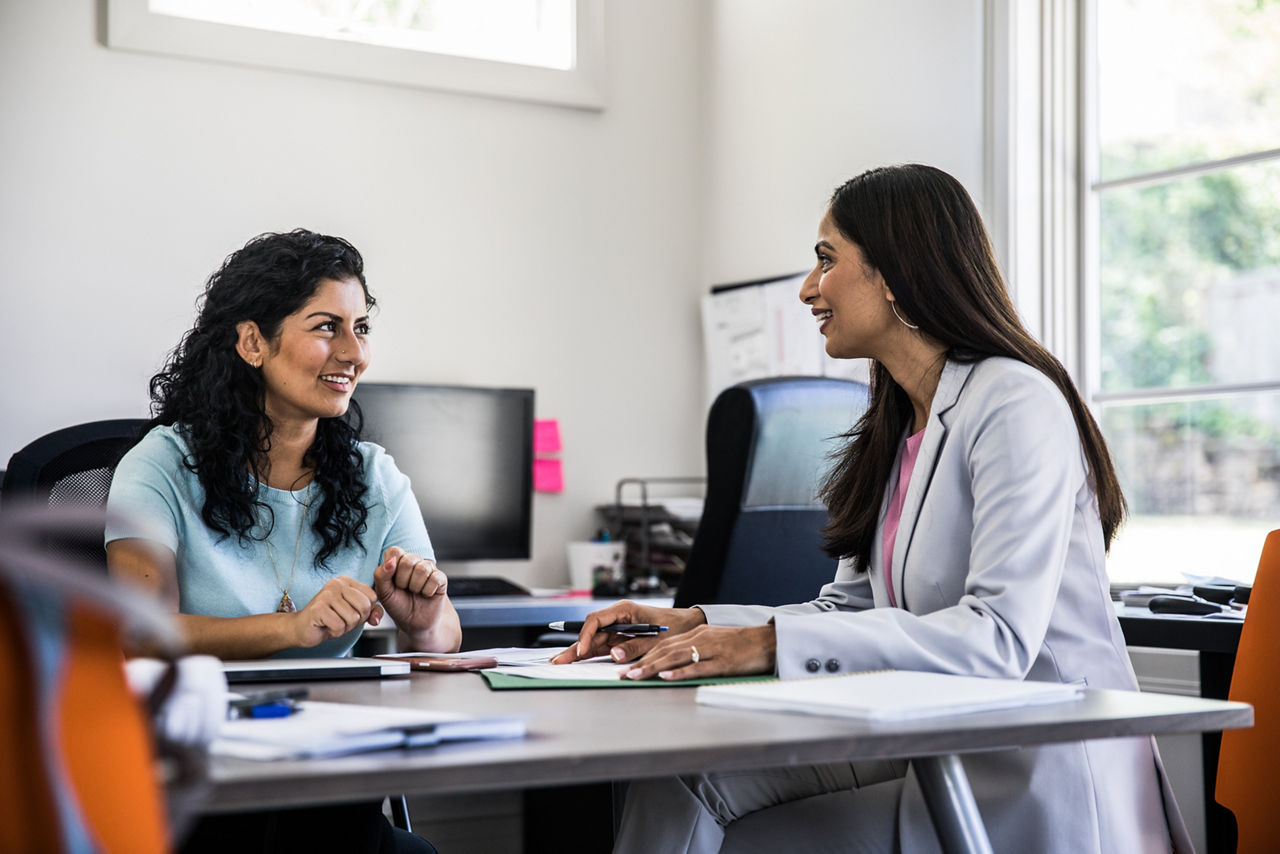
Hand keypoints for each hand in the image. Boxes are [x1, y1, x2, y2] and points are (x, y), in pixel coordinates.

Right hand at [293, 576, 380, 647]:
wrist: (302, 628)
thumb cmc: (329, 620)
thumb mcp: (355, 614)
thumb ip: (371, 612)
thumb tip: (377, 618)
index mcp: (347, 581)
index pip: (372, 597)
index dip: (365, 612)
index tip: (350, 612)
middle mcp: (337, 584)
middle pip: (364, 607)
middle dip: (356, 620)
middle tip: (341, 619)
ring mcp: (326, 594)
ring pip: (352, 618)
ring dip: (344, 627)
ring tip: (332, 622)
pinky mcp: (318, 608)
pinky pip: (339, 626)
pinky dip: (335, 632)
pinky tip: (325, 626)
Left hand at [373, 547, 449, 634]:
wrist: (414, 623)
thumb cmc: (398, 606)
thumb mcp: (383, 593)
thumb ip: (381, 575)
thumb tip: (391, 561)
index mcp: (398, 562)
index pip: (395, 551)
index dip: (392, 567)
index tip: (392, 581)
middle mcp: (414, 562)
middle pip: (408, 560)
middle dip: (403, 580)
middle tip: (404, 589)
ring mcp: (428, 568)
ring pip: (422, 569)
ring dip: (415, 587)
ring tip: (415, 592)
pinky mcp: (441, 578)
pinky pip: (435, 579)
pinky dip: (427, 591)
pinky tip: (426, 594)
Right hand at [549, 600, 706, 663]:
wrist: (689, 625)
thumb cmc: (675, 626)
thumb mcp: (657, 639)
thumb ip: (635, 646)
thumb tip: (614, 655)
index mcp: (625, 610)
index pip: (596, 620)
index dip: (586, 635)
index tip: (581, 650)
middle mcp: (618, 618)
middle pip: (590, 632)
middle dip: (575, 646)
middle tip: (557, 660)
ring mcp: (618, 629)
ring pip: (593, 641)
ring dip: (578, 652)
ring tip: (560, 662)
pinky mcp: (621, 639)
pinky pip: (602, 647)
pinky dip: (590, 655)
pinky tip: (575, 661)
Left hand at [619, 624, 776, 680]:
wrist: (769, 641)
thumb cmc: (742, 646)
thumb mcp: (715, 643)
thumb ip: (695, 651)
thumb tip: (672, 666)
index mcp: (697, 634)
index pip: (664, 644)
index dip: (643, 655)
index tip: (626, 667)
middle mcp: (700, 638)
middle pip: (665, 650)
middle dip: (641, 663)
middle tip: (623, 674)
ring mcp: (711, 649)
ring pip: (676, 657)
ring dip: (653, 667)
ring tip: (635, 676)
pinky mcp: (723, 662)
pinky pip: (698, 667)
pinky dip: (680, 672)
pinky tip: (666, 677)